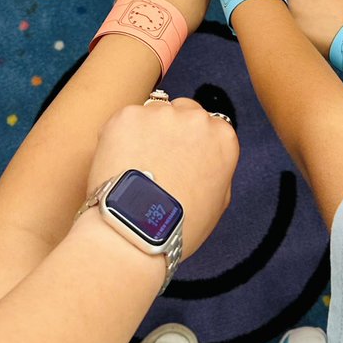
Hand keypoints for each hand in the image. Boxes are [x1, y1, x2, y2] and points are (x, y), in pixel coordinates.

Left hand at [88, 97, 236, 260]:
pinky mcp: (128, 115)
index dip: (192, 142)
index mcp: (223, 137)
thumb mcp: (218, 201)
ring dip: (145, 131)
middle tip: (156, 161)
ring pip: (153, 113)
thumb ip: (217, 167)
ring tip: (135, 165)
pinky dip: (120, 136)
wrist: (135, 231)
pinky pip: (125, 120)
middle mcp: (196, 118)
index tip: (180, 158)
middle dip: (171, 131)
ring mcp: (161, 113)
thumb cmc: (178, 226)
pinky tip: (118, 163)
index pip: (209, 124)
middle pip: (183, 111)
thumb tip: (208, 155)